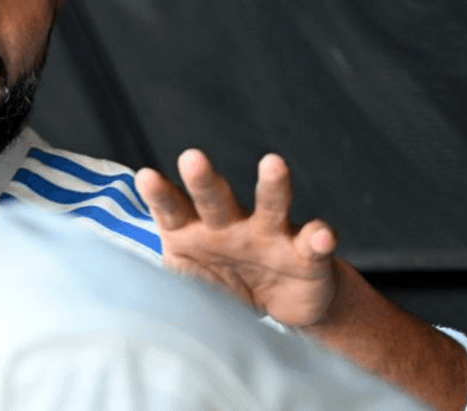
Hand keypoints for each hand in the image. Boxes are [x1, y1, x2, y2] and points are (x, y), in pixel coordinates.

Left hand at [135, 149, 338, 326]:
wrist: (280, 308)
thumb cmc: (224, 286)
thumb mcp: (194, 287)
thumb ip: (177, 283)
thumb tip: (152, 291)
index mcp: (194, 231)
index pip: (172, 210)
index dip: (160, 195)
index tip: (146, 177)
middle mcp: (231, 225)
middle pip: (214, 199)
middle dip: (203, 180)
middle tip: (191, 158)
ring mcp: (271, 235)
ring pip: (271, 205)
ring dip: (272, 185)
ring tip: (272, 164)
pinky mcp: (308, 254)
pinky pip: (314, 242)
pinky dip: (320, 238)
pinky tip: (321, 236)